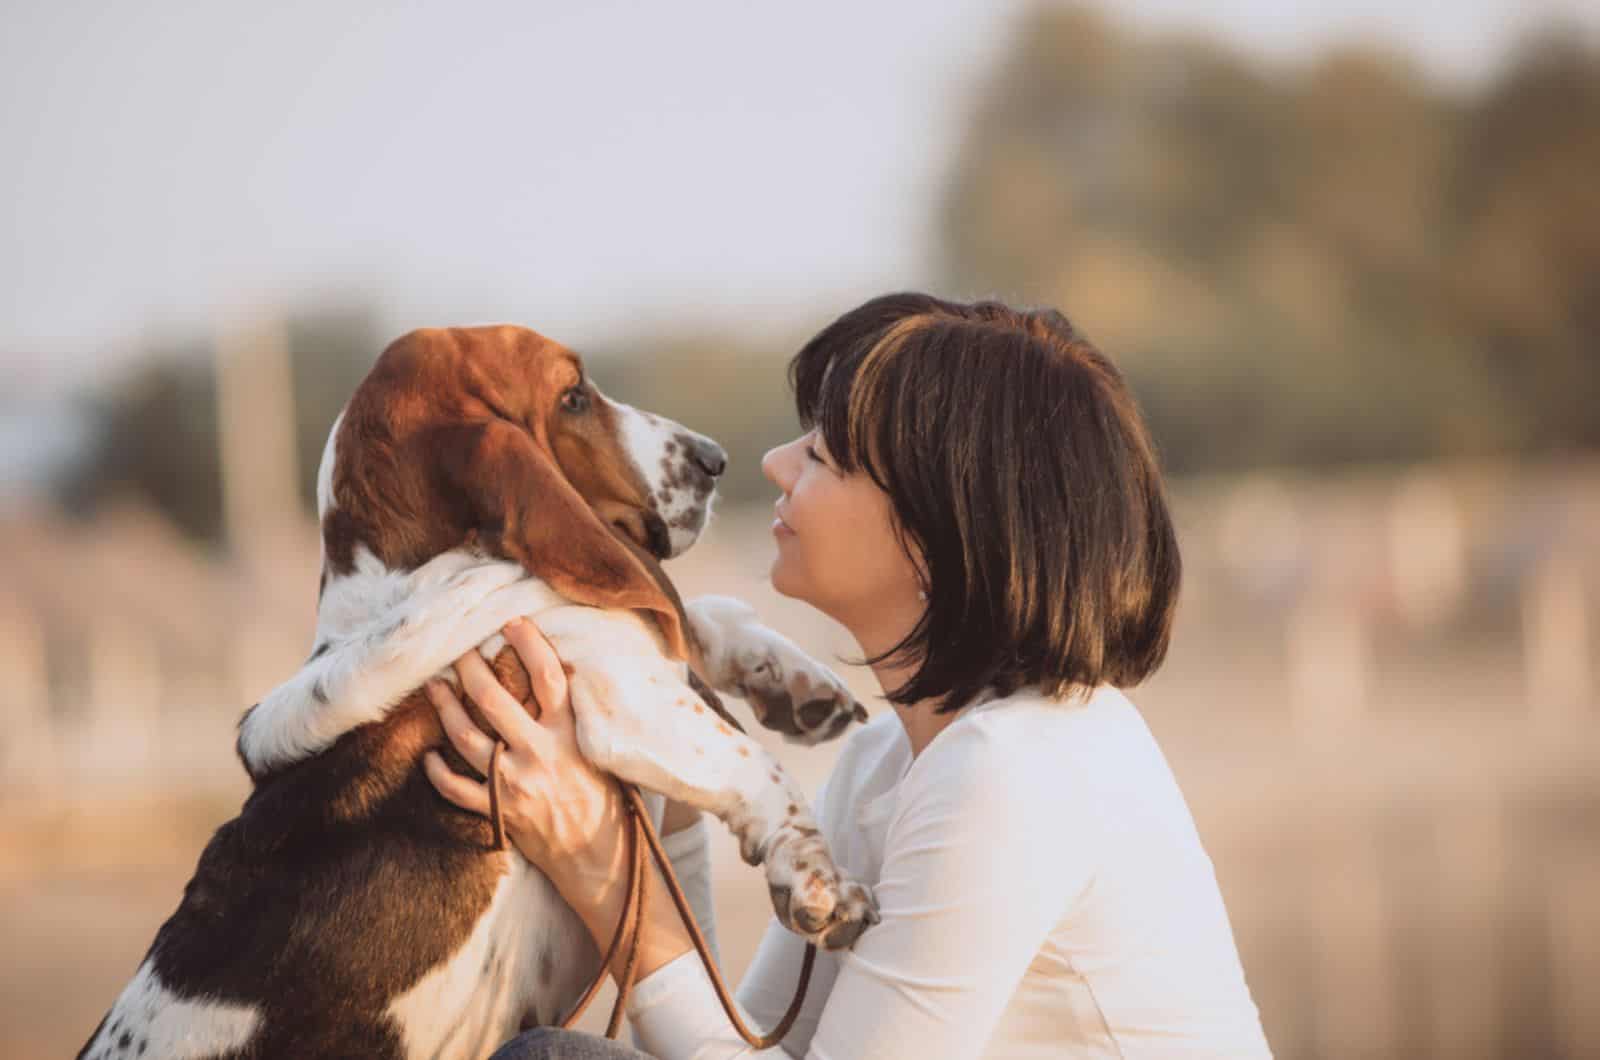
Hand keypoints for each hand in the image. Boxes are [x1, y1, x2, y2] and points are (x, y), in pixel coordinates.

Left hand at [422, 616, 696, 981]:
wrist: (601, 860)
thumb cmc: (609, 803)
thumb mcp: (605, 753)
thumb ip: (580, 720)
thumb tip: (565, 677)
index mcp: (572, 735)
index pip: (548, 677)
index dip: (529, 644)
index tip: (512, 623)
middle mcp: (541, 753)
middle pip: (495, 700)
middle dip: (471, 670)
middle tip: (458, 650)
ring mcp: (516, 783)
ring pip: (467, 739)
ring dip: (445, 710)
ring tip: (434, 688)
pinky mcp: (500, 811)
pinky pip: (457, 789)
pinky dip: (437, 773)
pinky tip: (428, 757)